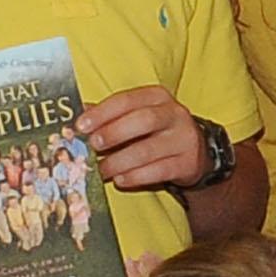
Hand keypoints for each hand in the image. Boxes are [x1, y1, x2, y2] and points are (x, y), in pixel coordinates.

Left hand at [82, 84, 207, 192]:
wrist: (195, 150)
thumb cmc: (156, 130)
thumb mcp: (136, 114)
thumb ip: (110, 114)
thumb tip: (80, 116)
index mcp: (157, 97)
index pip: (126, 100)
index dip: (102, 113)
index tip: (81, 126)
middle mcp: (174, 114)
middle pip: (143, 120)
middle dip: (113, 133)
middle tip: (93, 146)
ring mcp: (184, 139)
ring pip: (149, 150)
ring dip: (120, 161)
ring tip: (102, 170)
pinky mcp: (188, 163)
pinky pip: (159, 171)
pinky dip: (136, 177)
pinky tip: (120, 180)